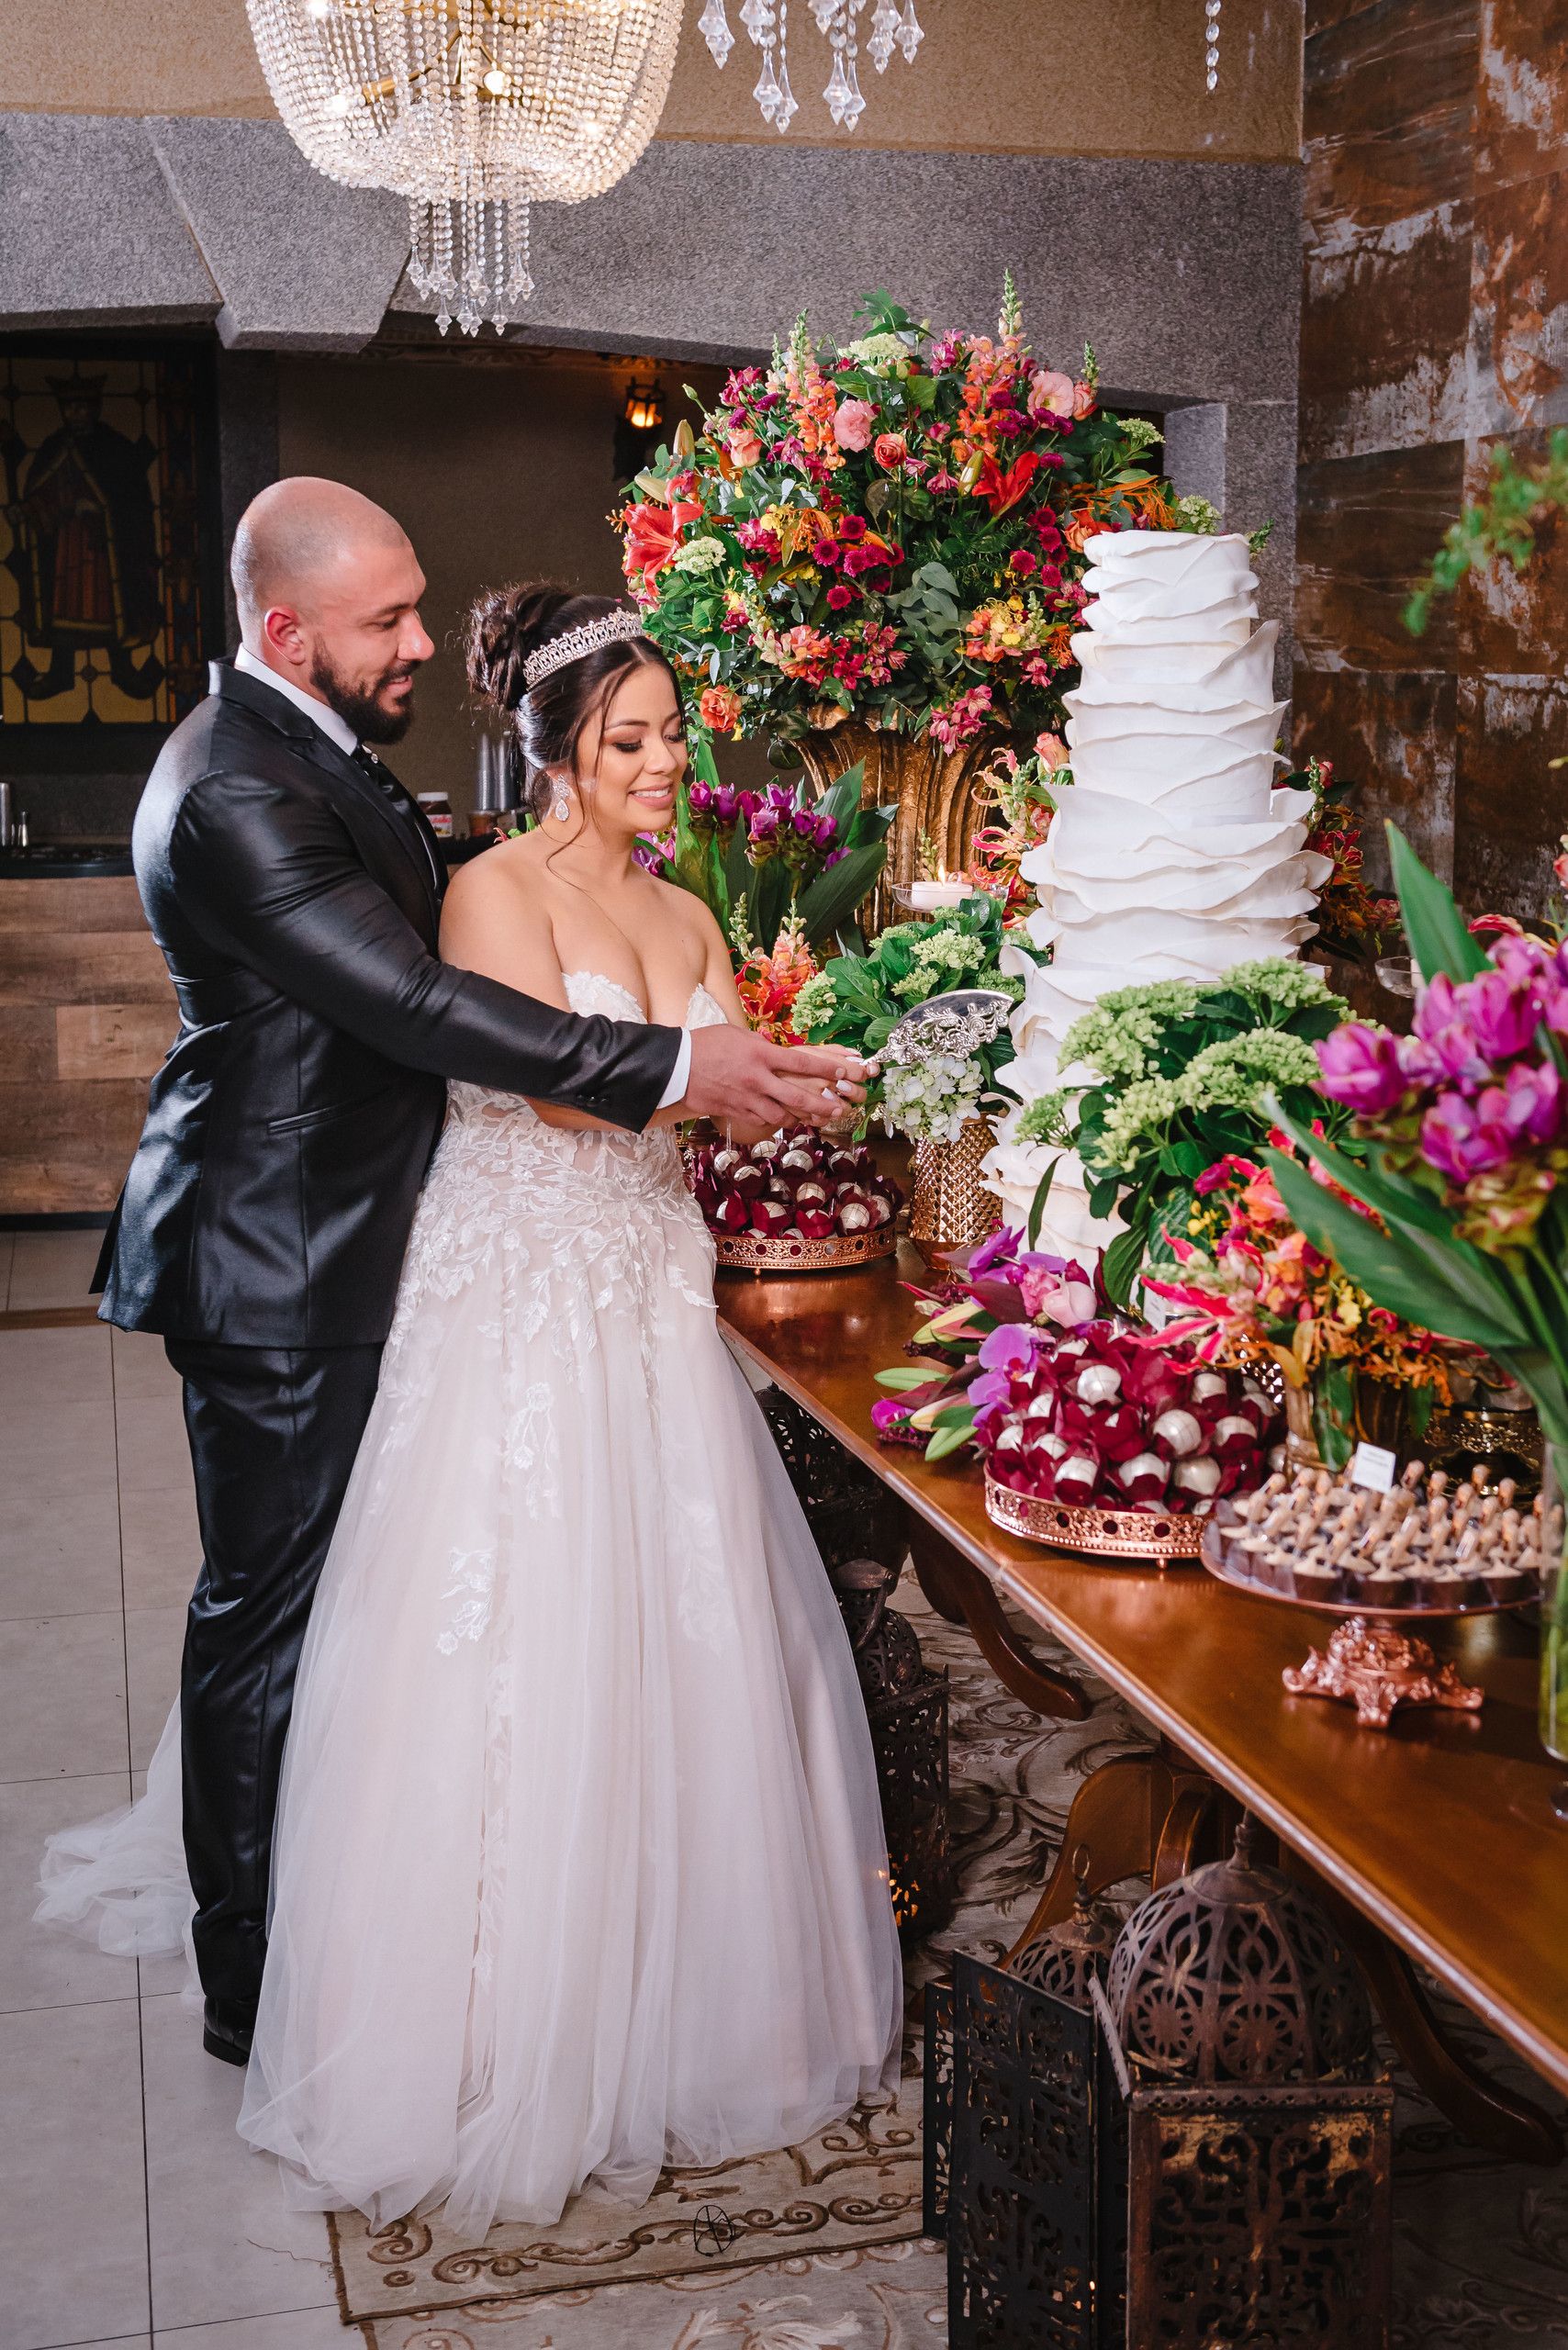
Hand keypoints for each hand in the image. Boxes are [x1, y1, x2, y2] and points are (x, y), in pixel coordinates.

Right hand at [683, 1025, 869, 1134]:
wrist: (675, 1067)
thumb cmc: (705, 1044)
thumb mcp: (738, 1036)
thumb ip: (761, 1046)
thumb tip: (777, 1052)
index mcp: (761, 1054)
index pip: (802, 1062)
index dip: (827, 1069)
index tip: (845, 1072)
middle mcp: (758, 1079)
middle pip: (798, 1097)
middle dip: (822, 1105)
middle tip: (838, 1109)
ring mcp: (746, 1098)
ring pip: (781, 1115)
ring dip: (798, 1118)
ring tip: (810, 1118)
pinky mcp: (735, 1111)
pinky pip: (761, 1120)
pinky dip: (772, 1120)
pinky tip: (778, 1118)